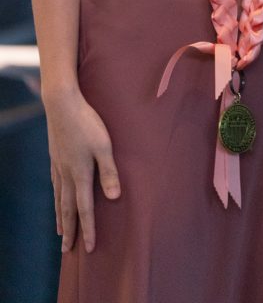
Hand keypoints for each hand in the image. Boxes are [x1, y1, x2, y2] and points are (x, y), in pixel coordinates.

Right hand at [45, 88, 120, 252]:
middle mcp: (67, 174)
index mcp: (81, 173)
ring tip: (61, 232)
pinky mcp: (55, 156)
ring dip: (61, 217)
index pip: (85, 208)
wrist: (62, 104)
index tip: (89, 248)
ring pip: (59, 198)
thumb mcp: (104, 146)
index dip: (88, 229)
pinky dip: (56, 198)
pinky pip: (55, 184)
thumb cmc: (87, 123)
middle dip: (71, 231)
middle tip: (67, 251)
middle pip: (68, 209)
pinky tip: (57, 198)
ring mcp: (58, 166)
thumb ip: (109, 172)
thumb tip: (114, 198)